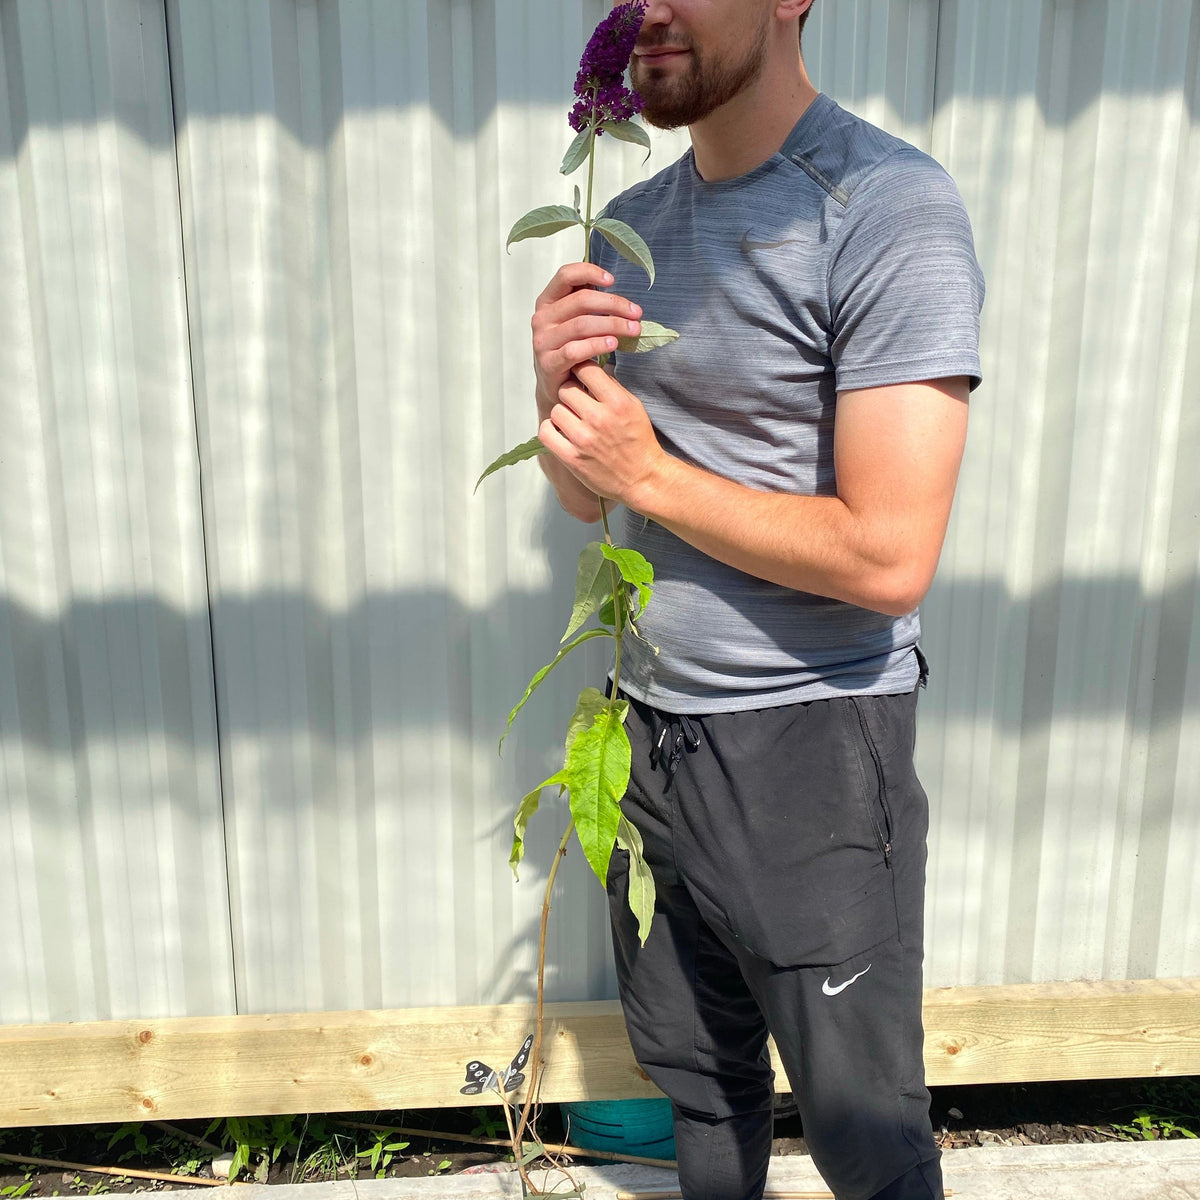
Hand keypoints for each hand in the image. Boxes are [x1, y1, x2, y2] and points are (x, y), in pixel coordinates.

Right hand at [532, 263, 642, 419]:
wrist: (557, 388)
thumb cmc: (570, 349)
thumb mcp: (574, 320)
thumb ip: (586, 302)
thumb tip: (612, 284)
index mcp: (547, 301)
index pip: (566, 275)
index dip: (590, 272)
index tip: (612, 280)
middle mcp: (542, 318)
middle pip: (581, 301)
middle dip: (614, 304)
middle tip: (637, 313)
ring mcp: (543, 341)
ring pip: (581, 325)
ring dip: (612, 325)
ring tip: (633, 329)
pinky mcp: (548, 363)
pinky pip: (575, 350)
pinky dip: (598, 345)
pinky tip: (614, 344)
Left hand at [539, 361, 665, 509]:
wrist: (643, 479)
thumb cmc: (639, 442)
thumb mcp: (634, 407)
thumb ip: (612, 387)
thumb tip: (592, 368)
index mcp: (617, 402)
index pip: (585, 370)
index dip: (580, 370)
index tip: (581, 377)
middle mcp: (599, 418)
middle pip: (566, 389)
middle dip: (571, 393)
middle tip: (578, 403)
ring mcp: (584, 439)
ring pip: (555, 410)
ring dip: (562, 413)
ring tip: (573, 420)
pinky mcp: (572, 458)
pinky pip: (546, 432)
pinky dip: (550, 429)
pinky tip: (561, 431)